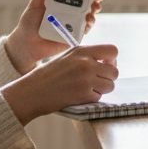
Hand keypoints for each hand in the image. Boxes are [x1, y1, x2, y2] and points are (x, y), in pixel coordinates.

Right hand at [0, 44, 118, 124]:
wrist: (33, 92)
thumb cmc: (49, 75)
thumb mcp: (67, 57)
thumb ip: (86, 57)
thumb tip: (109, 63)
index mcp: (82, 51)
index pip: (112, 50)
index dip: (112, 60)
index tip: (104, 66)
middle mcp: (86, 63)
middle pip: (115, 71)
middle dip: (108, 78)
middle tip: (95, 81)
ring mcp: (85, 79)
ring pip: (110, 85)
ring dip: (101, 90)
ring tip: (85, 89)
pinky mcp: (84, 94)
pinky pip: (99, 97)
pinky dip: (91, 98)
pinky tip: (78, 96)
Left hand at [4, 0, 106, 73]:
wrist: (26, 44)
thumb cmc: (29, 24)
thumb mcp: (35, 3)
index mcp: (62, 1)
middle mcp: (70, 12)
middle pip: (88, 3)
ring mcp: (73, 24)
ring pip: (89, 16)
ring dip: (93, 12)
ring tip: (91, 10)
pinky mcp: (74, 36)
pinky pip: (85, 30)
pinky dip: (88, 25)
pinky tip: (87, 22)